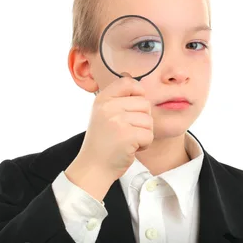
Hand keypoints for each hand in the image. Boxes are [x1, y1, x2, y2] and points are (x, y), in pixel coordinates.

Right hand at [65, 73, 153, 199]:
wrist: (93, 168)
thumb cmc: (103, 142)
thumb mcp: (103, 113)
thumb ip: (116, 98)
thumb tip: (130, 75)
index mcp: (102, 99)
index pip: (127, 82)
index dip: (138, 92)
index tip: (134, 107)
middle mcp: (108, 107)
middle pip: (144, 103)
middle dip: (142, 120)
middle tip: (128, 131)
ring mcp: (117, 121)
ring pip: (149, 120)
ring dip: (144, 133)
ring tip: (128, 140)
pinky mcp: (127, 136)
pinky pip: (149, 135)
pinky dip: (144, 145)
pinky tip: (131, 148)